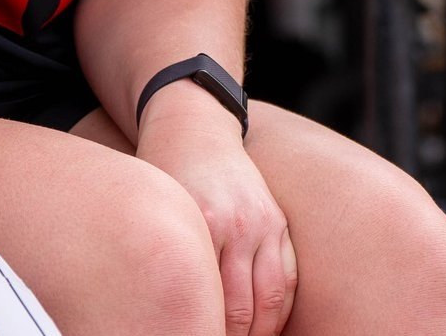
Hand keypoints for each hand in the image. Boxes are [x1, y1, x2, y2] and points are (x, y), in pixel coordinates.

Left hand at [139, 92, 296, 335]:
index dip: (203, 330)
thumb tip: (167, 309)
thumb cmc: (163, 174)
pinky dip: (281, 309)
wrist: (193, 129)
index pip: (209, 301)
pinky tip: (268, 326)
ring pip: (271, 299)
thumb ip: (170, 260)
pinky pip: (288, 277)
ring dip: (261, 333)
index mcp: (203, 225)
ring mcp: (264, 224)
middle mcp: (238, 226)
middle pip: (241, 309)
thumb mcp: (158, 211)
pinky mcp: (278, 221)